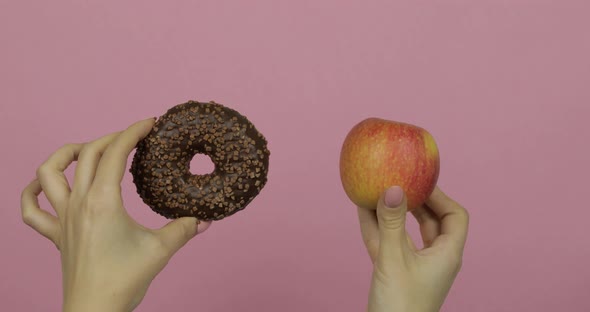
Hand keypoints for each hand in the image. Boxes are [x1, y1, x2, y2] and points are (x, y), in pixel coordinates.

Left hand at [20, 118, 210, 311]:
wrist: (95, 310)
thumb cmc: (123, 280)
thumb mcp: (161, 250)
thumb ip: (184, 229)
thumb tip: (205, 219)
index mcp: (103, 201)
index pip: (116, 152)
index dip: (134, 131)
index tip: (150, 123)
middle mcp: (78, 203)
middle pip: (87, 153)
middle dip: (111, 137)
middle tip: (133, 137)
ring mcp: (62, 218)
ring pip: (48, 172)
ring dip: (66, 154)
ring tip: (85, 150)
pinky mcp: (54, 235)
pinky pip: (31, 209)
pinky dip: (32, 192)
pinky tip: (45, 186)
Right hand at [358, 186, 468, 311]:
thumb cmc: (400, 306)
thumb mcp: (393, 259)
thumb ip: (392, 223)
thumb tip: (393, 187)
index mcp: (447, 254)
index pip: (455, 216)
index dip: (440, 196)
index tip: (419, 181)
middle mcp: (435, 258)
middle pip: (432, 221)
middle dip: (415, 200)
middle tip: (399, 180)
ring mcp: (415, 266)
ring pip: (406, 231)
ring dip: (393, 212)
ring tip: (377, 190)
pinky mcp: (397, 273)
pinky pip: (389, 243)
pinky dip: (378, 227)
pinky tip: (363, 210)